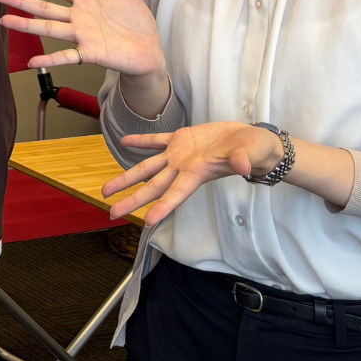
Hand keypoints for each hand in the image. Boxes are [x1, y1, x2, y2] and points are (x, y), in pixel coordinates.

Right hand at [0, 0, 164, 78]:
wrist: (148, 50)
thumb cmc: (135, 22)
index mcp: (85, 1)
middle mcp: (78, 18)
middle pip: (45, 7)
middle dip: (22, 0)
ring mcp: (82, 36)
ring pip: (50, 28)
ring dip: (27, 25)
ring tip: (5, 20)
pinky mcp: (91, 53)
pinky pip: (67, 56)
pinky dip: (50, 59)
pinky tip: (32, 61)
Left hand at [101, 122, 283, 221]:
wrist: (253, 140)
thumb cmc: (255, 150)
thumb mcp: (251, 153)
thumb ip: (244, 159)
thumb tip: (243, 166)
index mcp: (198, 173)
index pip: (177, 193)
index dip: (163, 206)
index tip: (147, 221)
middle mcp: (183, 168)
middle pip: (153, 186)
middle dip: (132, 200)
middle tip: (110, 213)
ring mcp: (179, 155)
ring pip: (147, 168)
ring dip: (127, 178)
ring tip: (105, 190)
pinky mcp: (180, 139)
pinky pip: (156, 141)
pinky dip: (141, 141)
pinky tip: (124, 142)